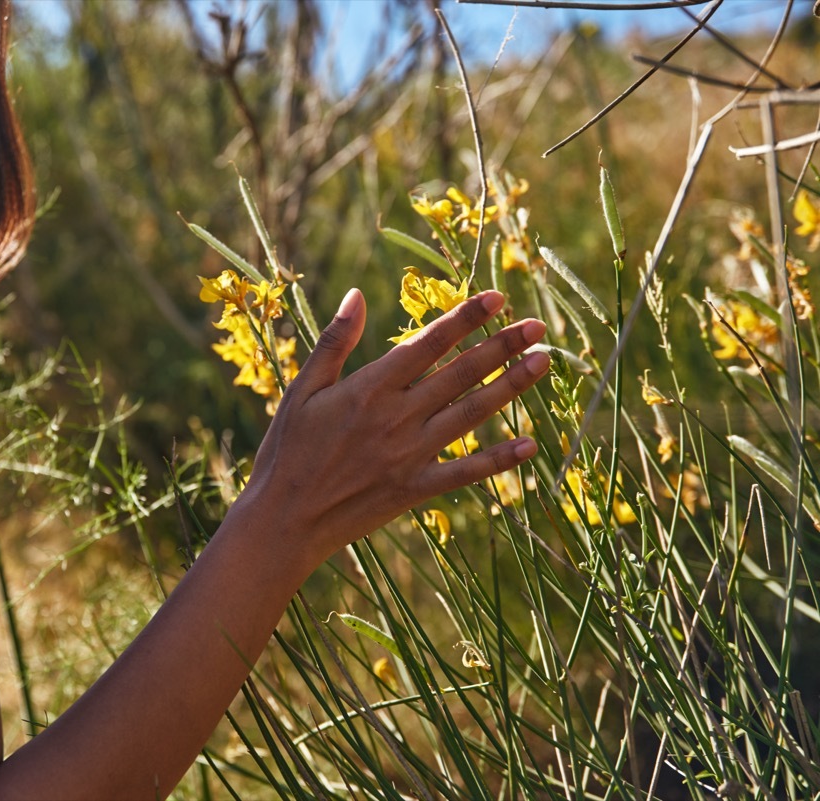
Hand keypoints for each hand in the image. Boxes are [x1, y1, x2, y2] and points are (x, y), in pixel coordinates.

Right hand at [237, 288, 547, 565]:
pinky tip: (531, 445)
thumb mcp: (301, 390)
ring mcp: (410, 455)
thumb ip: (334, 342)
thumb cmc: (286, 451)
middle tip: (537, 325)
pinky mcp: (415, 489)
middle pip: (460, 373)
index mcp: (369, 387)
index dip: (465, 318)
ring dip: (511, 387)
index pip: (429, 343)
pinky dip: (499, 460)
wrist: (283, 520)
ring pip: (471, 413)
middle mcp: (397, 417)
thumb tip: (357, 295)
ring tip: (544, 363)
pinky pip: (466, 472)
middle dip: (502, 346)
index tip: (498, 297)